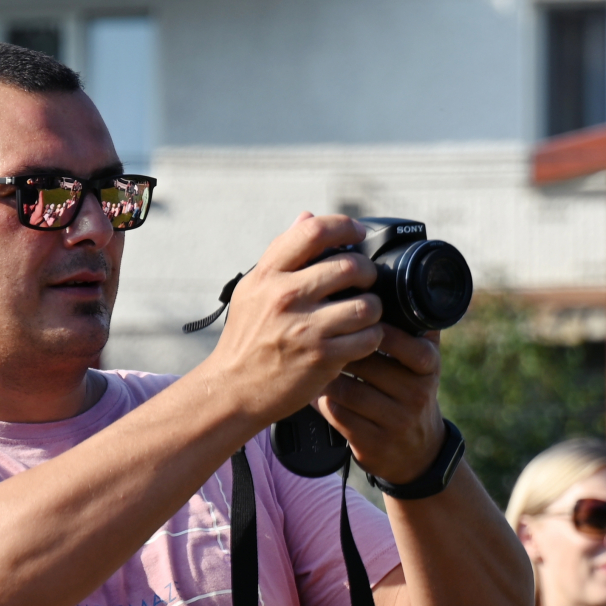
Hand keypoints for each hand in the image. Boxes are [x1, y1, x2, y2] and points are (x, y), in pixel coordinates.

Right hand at [203, 212, 385, 425]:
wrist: (233, 389)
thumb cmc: (245, 339)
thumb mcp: (252, 290)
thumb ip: (281, 255)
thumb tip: (306, 216)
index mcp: (268, 275)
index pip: (313, 231)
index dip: (344, 225)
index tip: (357, 233)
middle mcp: (285, 296)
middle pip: (350, 266)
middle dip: (367, 272)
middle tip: (365, 280)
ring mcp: (305, 328)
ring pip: (366, 304)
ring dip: (373, 308)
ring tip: (364, 314)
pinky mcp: (321, 357)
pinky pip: (368, 337)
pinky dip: (371, 337)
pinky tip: (360, 339)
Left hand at [315, 324, 444, 484]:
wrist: (417, 454)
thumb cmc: (411, 395)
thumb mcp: (424, 364)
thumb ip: (416, 330)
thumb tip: (398, 284)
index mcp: (428, 367)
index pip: (401, 342)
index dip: (373, 331)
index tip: (350, 322)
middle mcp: (416, 393)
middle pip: (366, 364)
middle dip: (339, 351)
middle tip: (318, 340)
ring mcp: (395, 420)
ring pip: (347, 389)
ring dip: (326, 376)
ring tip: (313, 364)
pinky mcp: (372, 442)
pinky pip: (337, 414)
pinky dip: (321, 400)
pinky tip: (314, 391)